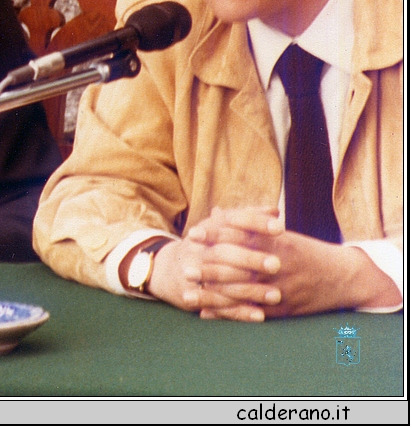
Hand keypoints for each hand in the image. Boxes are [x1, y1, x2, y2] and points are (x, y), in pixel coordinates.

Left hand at [150, 206, 399, 319]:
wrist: (344, 277)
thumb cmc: (306, 251)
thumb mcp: (279, 233)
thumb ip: (247, 224)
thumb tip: (216, 212)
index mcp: (276, 242)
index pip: (240, 235)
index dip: (214, 234)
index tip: (192, 234)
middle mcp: (276, 265)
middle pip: (236, 266)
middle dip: (207, 268)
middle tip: (182, 268)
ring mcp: (280, 289)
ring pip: (240, 293)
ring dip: (211, 295)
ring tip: (187, 295)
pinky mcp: (283, 310)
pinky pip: (250, 313)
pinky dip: (227, 314)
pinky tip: (207, 313)